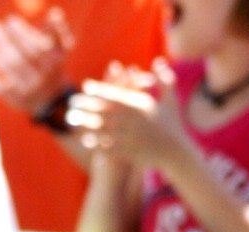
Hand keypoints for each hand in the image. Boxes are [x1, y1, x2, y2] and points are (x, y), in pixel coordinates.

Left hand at [0, 5, 69, 116]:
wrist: (49, 99)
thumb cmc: (51, 63)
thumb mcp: (60, 46)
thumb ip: (57, 29)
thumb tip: (54, 13)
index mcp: (54, 62)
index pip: (37, 48)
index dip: (23, 34)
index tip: (10, 20)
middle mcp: (41, 78)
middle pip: (20, 60)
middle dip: (4, 42)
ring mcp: (26, 91)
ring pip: (8, 71)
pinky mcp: (13, 100)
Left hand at [68, 60, 187, 172]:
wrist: (177, 154)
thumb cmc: (175, 125)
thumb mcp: (172, 99)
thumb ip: (164, 79)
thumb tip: (158, 61)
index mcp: (142, 105)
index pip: (116, 95)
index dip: (99, 90)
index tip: (85, 85)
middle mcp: (134, 121)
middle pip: (104, 112)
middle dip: (86, 106)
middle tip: (70, 103)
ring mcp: (130, 138)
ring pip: (103, 129)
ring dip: (85, 124)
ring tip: (72, 120)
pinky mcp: (129, 153)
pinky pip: (108, 147)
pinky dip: (95, 143)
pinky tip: (84, 139)